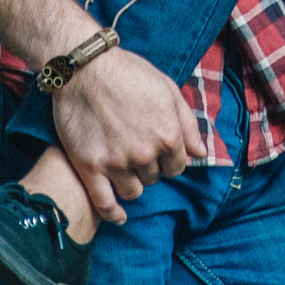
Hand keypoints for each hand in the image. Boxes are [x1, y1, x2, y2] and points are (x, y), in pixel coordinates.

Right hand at [50, 47, 198, 224]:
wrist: (84, 68)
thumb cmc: (128, 73)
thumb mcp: (168, 89)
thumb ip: (187, 123)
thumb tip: (200, 153)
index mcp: (167, 134)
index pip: (176, 167)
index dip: (168, 160)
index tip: (157, 152)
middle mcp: (145, 153)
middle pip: (153, 178)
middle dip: (148, 167)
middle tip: (134, 149)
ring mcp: (116, 162)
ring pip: (132, 191)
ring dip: (130, 183)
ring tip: (122, 167)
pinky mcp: (89, 167)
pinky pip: (104, 203)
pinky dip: (112, 213)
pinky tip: (118, 215)